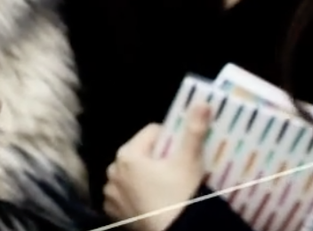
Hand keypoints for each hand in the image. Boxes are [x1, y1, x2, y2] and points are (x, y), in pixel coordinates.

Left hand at [103, 103, 212, 230]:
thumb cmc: (179, 194)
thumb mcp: (189, 161)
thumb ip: (193, 130)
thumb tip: (201, 102)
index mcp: (128, 153)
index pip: (153, 132)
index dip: (170, 139)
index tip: (181, 152)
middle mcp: (113, 170)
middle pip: (140, 153)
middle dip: (156, 158)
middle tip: (175, 171)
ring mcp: (111, 193)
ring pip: (132, 174)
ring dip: (144, 177)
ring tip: (165, 188)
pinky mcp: (113, 211)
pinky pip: (125, 194)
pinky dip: (135, 195)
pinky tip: (151, 201)